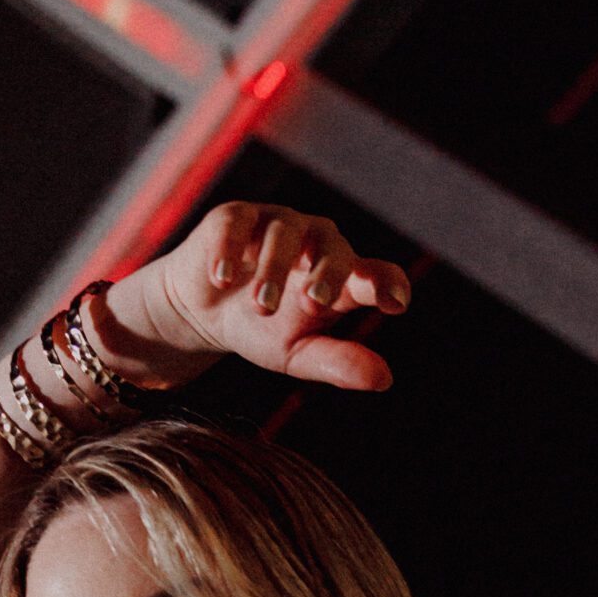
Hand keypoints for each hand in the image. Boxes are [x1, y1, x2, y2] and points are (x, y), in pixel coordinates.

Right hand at [149, 202, 411, 391]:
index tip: (394, 304)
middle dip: (327, 273)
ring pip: (284, 233)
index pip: (376, 274)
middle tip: (314, 303)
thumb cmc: (262, 329)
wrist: (203, 313)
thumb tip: (384, 379)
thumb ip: (338, 363)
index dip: (387, 284)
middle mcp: (317, 242)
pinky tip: (222, 278)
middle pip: (333, 248)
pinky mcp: (236, 216)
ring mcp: (277, 224)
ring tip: (260, 304)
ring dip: (274, 269)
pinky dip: (229, 249)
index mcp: (342, 276)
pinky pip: (237, 223)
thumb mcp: (299, 354)